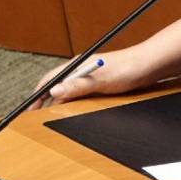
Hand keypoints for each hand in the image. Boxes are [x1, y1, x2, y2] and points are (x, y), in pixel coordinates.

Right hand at [28, 45, 158, 108]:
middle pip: (57, 84)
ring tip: (49, 114)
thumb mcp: (100, 80)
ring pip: (68, 90)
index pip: (51, 79)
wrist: (150, 65)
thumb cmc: (128, 68)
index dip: (38, 93)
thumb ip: (77, 85)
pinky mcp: (99, 83)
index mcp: (78, 64)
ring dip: (58, 101)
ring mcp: (90, 76)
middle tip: (35, 115)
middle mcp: (82, 69)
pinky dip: (72, 102)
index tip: (30, 107)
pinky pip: (79, 93)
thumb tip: (54, 91)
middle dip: (45, 99)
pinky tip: (71, 109)